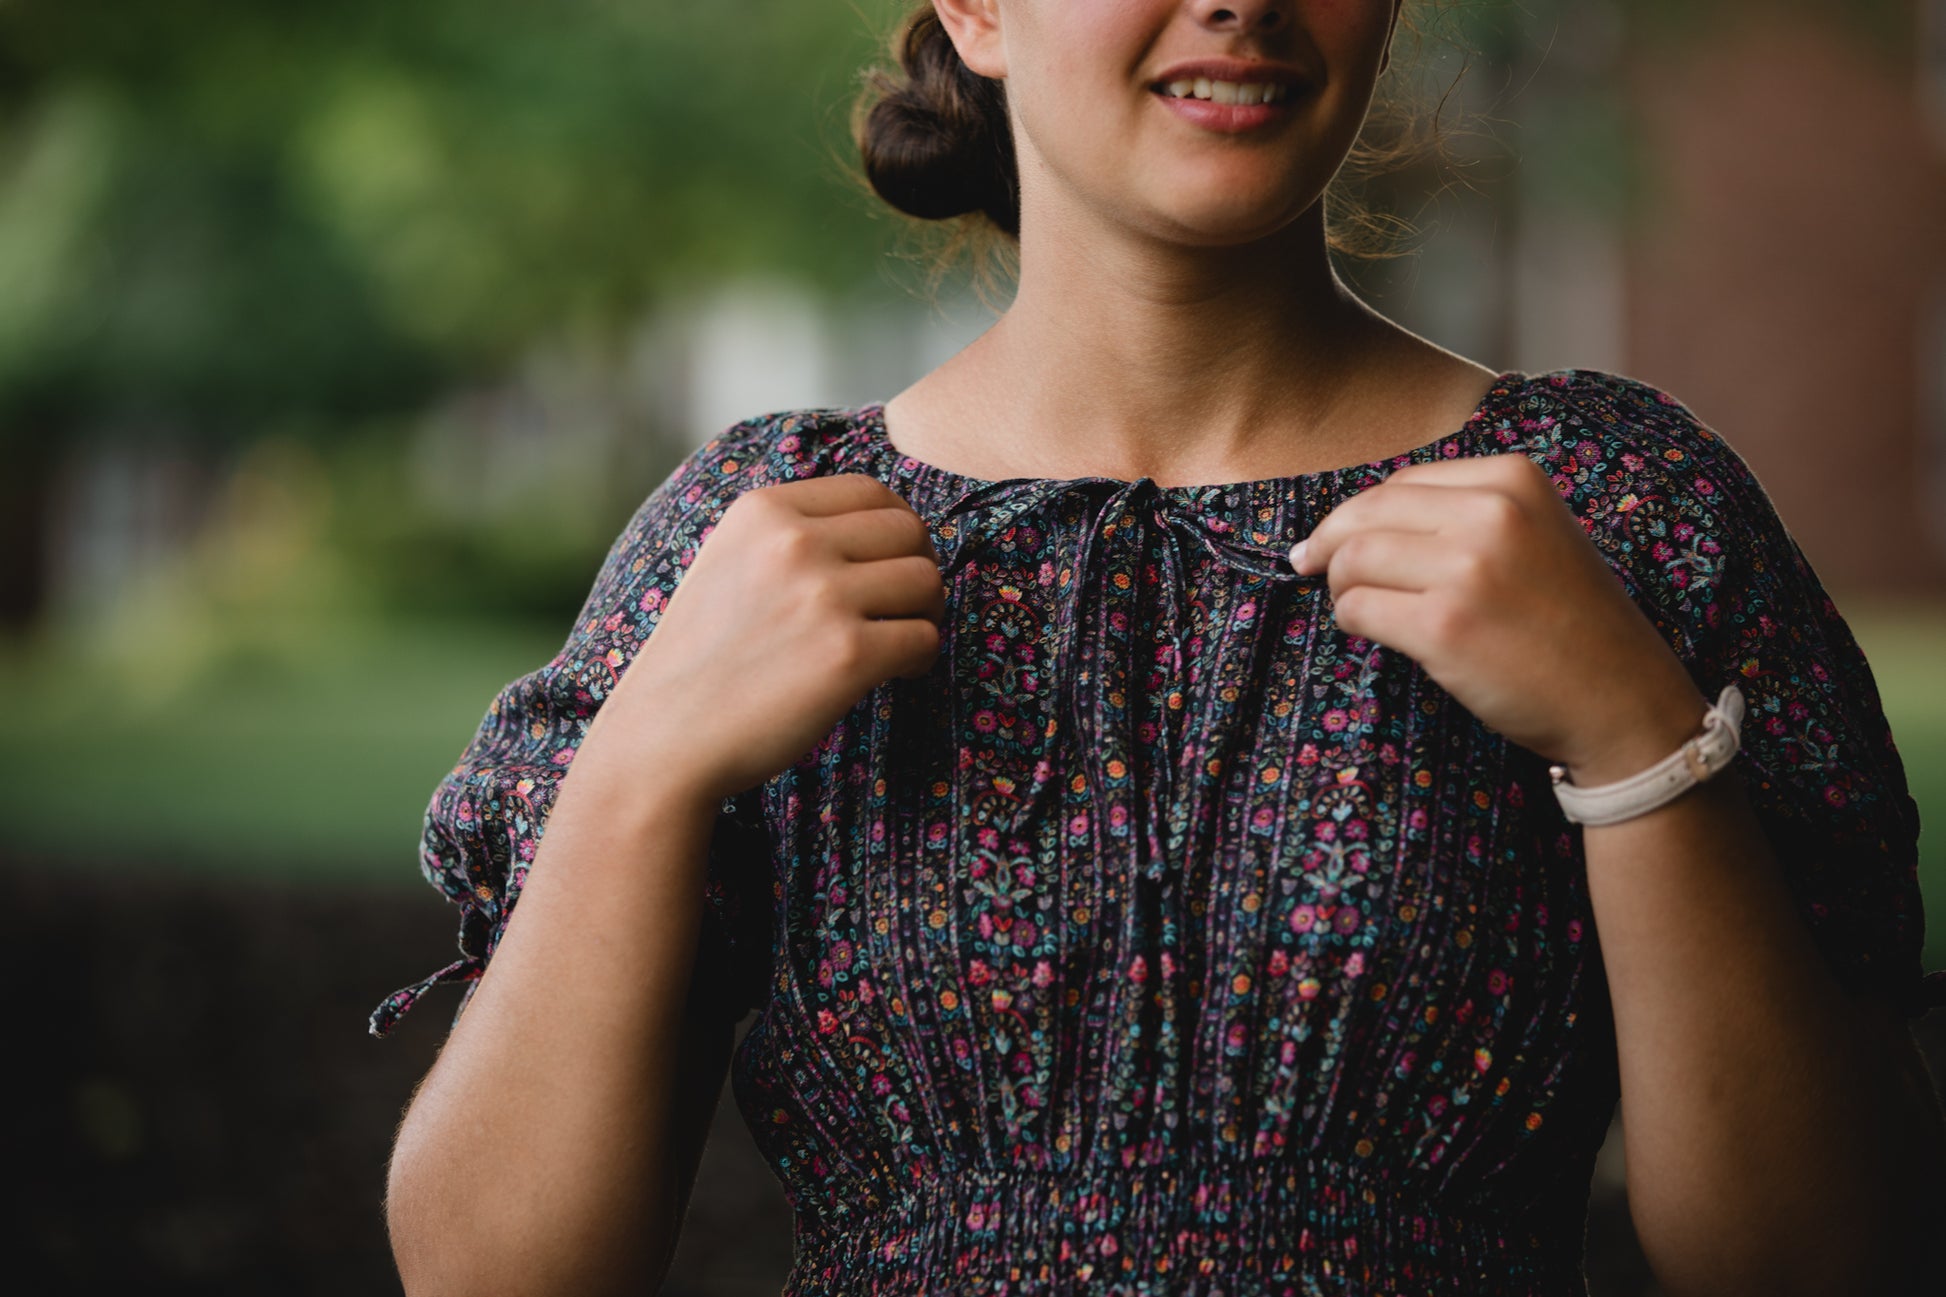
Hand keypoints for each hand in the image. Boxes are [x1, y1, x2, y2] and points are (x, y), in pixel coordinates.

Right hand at [583, 474, 946, 802]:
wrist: (664, 739)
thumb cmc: (702, 661)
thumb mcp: (728, 563)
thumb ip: (788, 534)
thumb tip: (882, 524)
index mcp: (762, 509)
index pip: (870, 491)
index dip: (896, 528)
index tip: (890, 566)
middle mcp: (793, 541)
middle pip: (908, 532)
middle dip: (917, 569)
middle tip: (902, 610)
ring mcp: (822, 595)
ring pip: (926, 581)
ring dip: (923, 615)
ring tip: (896, 644)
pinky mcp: (847, 653)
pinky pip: (924, 638)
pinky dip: (920, 658)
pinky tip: (894, 674)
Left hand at [1289, 453, 1709, 781]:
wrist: (1622, 700)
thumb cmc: (1569, 624)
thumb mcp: (1534, 536)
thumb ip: (1464, 514)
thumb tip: (1357, 520)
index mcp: (1514, 478)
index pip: (1400, 482)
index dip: (1356, 513)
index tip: (1333, 538)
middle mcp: (1492, 513)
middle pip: (1366, 513)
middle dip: (1328, 543)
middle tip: (1309, 567)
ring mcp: (1468, 568)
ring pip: (1353, 559)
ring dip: (1340, 586)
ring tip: (1355, 606)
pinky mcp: (1445, 626)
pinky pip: (1358, 608)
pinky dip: (1350, 620)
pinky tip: (1370, 631)